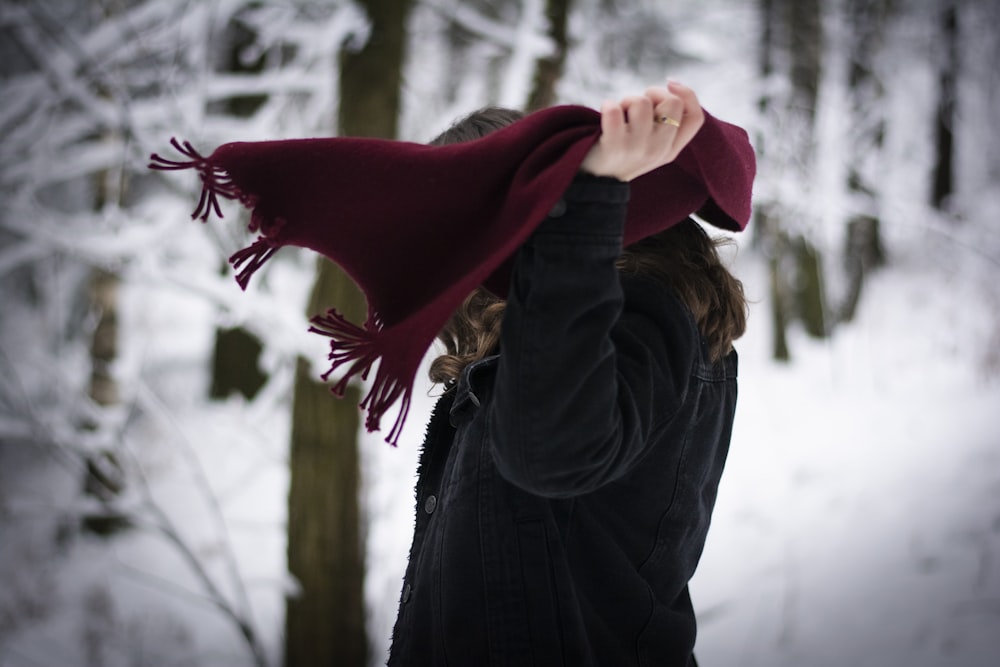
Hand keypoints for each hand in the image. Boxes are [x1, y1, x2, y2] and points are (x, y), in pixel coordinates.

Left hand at [579, 80, 704, 181]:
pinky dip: (608, 105)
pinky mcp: (614, 146)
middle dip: (654, 94)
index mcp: (672, 150)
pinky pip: (614, 111)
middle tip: (637, 106)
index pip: (696, 117)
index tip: (669, 85)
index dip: (687, 94)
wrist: (595, 183)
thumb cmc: (624, 153)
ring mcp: (637, 149)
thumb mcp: (653, 144)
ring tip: (620, 114)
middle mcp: (659, 150)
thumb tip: (673, 83)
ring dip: (627, 100)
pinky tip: (604, 114)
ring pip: (642, 103)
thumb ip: (668, 121)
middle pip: (673, 102)